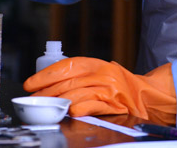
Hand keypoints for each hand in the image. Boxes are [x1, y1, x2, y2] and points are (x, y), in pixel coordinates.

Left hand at [24, 57, 175, 124]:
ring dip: (59, 101)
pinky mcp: (114, 104)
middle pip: (69, 82)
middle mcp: (102, 74)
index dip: (46, 74)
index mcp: (96, 64)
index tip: (31, 83)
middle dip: (47, 91)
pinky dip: (80, 108)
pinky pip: (93, 105)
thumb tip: (48, 83)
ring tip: (46, 107)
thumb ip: (78, 76)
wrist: (145, 95)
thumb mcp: (99, 73)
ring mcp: (109, 89)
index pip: (66, 66)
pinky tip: (70, 111)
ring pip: (78, 94)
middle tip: (33, 98)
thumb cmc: (118, 85)